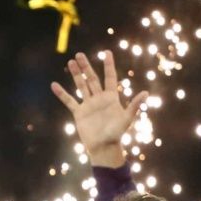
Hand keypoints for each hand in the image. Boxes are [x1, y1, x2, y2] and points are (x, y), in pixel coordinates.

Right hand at [50, 51, 147, 167]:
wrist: (103, 148)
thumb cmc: (117, 134)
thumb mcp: (127, 119)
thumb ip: (134, 105)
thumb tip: (146, 93)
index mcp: (111, 97)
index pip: (110, 77)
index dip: (108, 65)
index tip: (107, 52)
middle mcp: (99, 98)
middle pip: (92, 78)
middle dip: (86, 66)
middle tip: (79, 54)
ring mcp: (88, 105)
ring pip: (81, 86)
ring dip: (76, 74)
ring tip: (70, 62)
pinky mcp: (79, 113)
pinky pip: (69, 101)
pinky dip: (62, 93)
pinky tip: (54, 85)